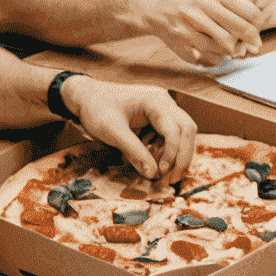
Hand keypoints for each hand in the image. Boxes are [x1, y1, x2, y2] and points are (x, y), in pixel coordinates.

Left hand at [65, 78, 197, 179]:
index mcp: (154, 100)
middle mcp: (164, 102)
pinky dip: (169, 150)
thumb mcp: (112, 131)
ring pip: (184, 132)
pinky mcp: (158, 117)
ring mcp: (163, 108)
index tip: (160, 172)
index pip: (175, 129)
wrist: (87, 95)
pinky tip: (158, 163)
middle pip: (188, 129)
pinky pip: (172, 134)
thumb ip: (133, 151)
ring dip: (179, 154)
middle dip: (183, 156)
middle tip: (173, 180)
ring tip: (167, 176)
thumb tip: (153, 174)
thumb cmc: (96, 108)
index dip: (172, 153)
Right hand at [130, 0, 262, 64]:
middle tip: (253, 46)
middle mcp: (200, 8)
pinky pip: (207, 55)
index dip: (257, 26)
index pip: (247, 11)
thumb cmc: (189, 0)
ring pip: (224, 45)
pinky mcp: (181, 42)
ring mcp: (190, 26)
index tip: (258, 34)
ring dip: (232, 50)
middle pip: (238, 29)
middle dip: (249, 40)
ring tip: (233, 49)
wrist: (154, 6)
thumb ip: (233, 2)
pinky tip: (216, 52)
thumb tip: (259, 13)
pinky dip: (216, 57)